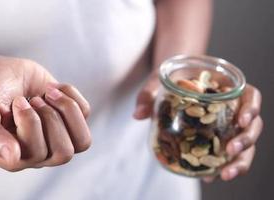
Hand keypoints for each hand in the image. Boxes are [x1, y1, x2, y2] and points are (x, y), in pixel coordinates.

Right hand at [0, 57, 90, 170]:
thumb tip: (13, 157)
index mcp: (13, 158)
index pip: (37, 155)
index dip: (31, 124)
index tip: (18, 102)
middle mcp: (37, 155)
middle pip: (64, 153)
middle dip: (50, 118)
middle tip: (34, 100)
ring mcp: (56, 139)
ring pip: (82, 141)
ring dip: (66, 110)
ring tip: (48, 95)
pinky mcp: (70, 120)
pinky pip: (85, 113)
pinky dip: (70, 94)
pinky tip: (52, 88)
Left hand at [133, 70, 262, 181]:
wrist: (170, 83)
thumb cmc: (170, 79)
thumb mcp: (159, 81)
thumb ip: (149, 94)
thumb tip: (137, 115)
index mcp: (225, 88)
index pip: (250, 95)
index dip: (251, 108)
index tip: (242, 120)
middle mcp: (232, 107)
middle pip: (252, 124)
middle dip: (246, 140)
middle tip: (231, 151)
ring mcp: (227, 125)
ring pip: (245, 143)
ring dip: (239, 160)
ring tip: (224, 174)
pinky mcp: (218, 139)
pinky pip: (227, 154)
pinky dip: (222, 166)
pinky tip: (209, 176)